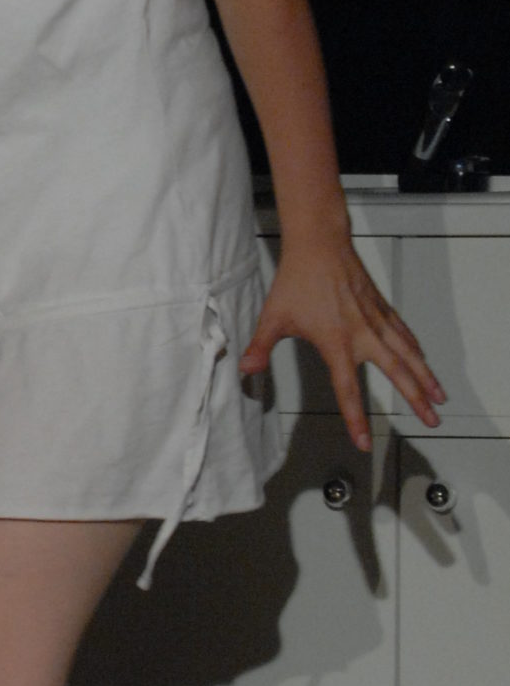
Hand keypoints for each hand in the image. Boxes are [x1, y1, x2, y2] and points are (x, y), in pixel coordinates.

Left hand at [240, 236, 444, 448]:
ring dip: (426, 377)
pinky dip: (415, 349)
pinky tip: (423, 360)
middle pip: (396, 373)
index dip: (357, 419)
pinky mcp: (381, 307)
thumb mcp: (273, 317)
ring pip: (408, 354)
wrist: (319, 244)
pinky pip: (403, 333)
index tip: (365, 441)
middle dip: (415, 399)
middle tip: (433, 422)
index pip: (348, 390)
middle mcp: (363, 334)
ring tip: (440, 398)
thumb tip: (244, 370)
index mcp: (337, 343)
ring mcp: (376, 320)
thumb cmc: (296, 280)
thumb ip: (260, 347)